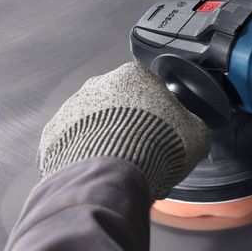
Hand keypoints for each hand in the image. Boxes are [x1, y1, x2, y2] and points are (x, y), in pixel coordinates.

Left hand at [38, 62, 210, 198]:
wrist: (112, 175)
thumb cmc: (154, 147)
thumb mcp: (197, 134)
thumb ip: (192, 124)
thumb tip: (190, 130)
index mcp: (134, 75)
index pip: (152, 88)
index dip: (163, 114)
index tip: (167, 132)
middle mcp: (99, 84)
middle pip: (121, 105)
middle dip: (132, 127)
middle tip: (147, 152)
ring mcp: (72, 108)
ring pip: (95, 124)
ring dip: (108, 141)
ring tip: (124, 167)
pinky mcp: (54, 134)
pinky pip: (74, 144)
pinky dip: (86, 157)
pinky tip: (102, 172)